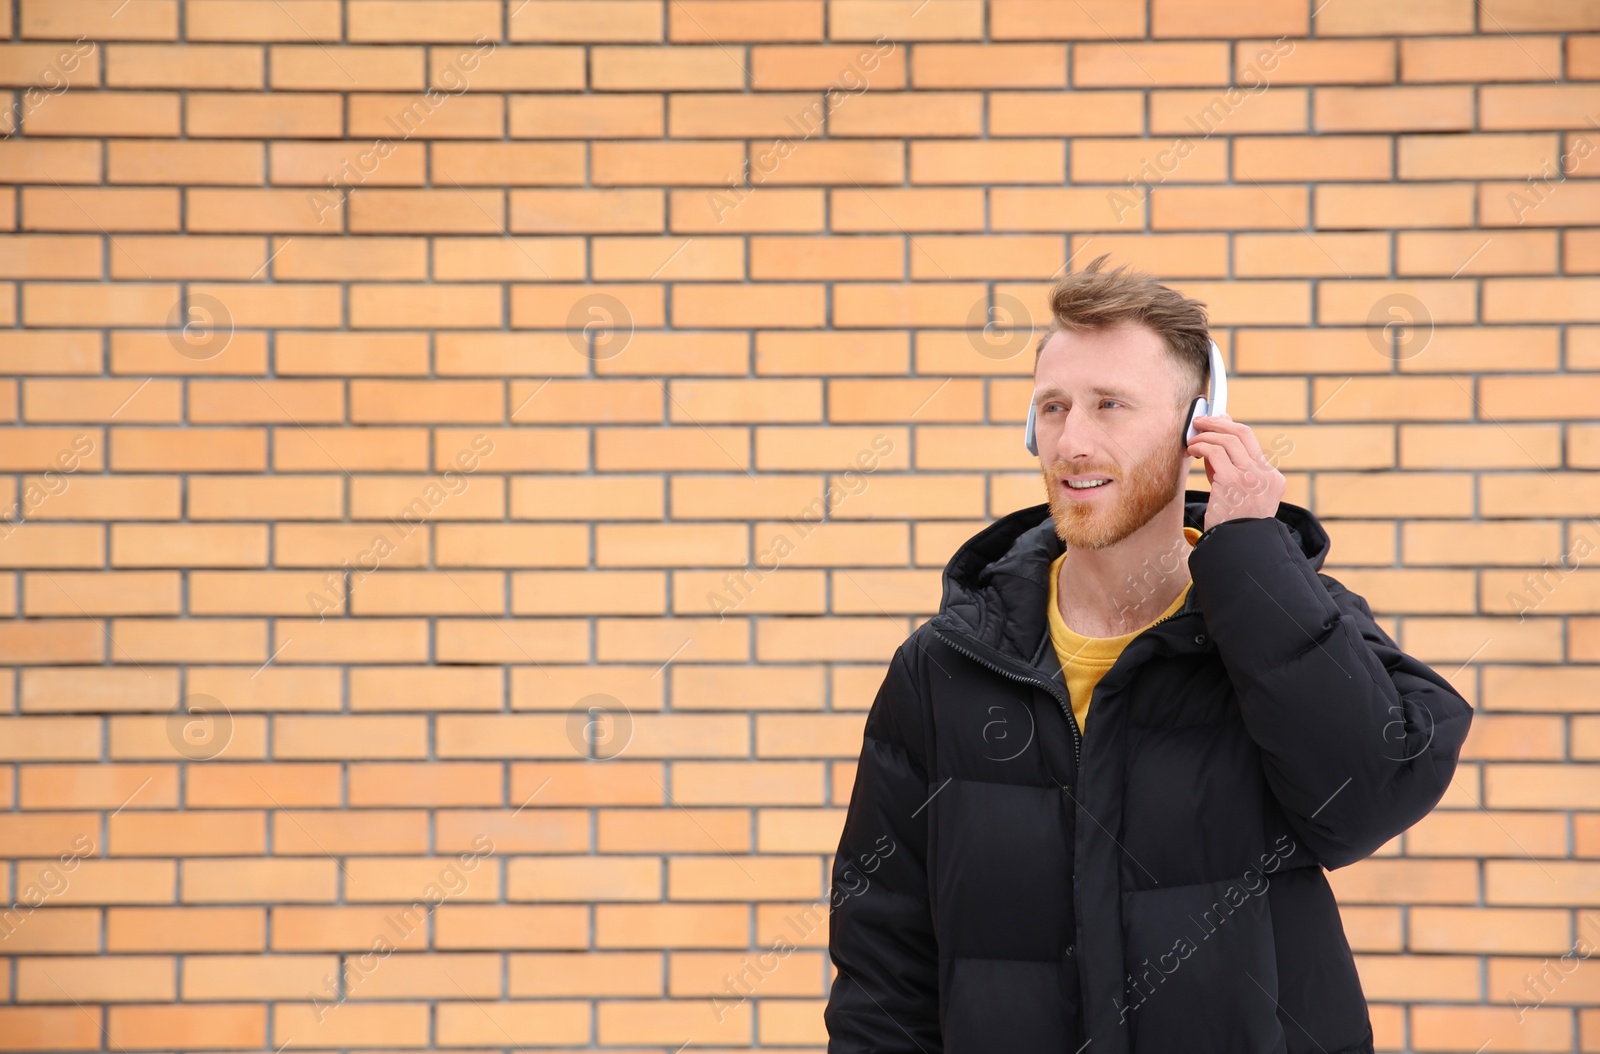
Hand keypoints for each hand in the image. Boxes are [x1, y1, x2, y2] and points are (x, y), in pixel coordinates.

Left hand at [1185, 413, 1286, 531]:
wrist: (1238, 549)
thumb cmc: (1233, 525)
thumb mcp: (1240, 496)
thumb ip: (1231, 470)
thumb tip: (1213, 442)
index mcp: (1273, 479)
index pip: (1252, 443)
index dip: (1230, 429)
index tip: (1216, 424)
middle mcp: (1267, 475)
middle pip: (1243, 434)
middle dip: (1219, 423)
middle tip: (1201, 421)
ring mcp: (1251, 477)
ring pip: (1228, 440)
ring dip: (1206, 435)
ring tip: (1192, 440)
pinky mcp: (1233, 481)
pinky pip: (1214, 452)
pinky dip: (1201, 446)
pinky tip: (1192, 450)